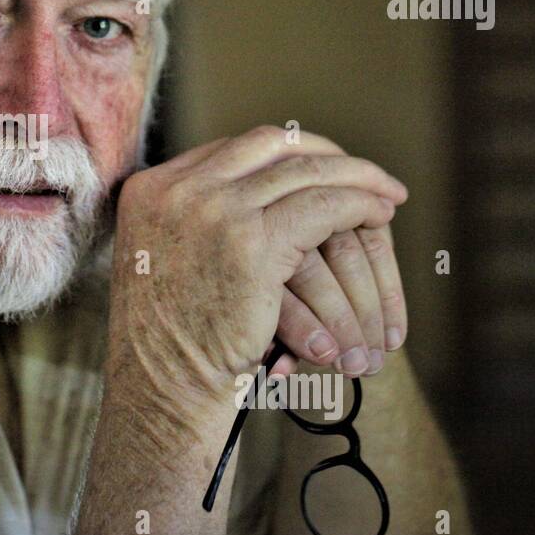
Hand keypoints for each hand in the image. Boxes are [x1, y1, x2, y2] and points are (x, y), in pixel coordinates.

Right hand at [106, 125, 407, 421]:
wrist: (162, 390)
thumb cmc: (167, 345)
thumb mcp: (162, 263)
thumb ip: (191, 224)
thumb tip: (250, 202)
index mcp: (147, 189)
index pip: (230, 149)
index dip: (284, 153)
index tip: (317, 167)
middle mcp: (177, 188)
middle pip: (269, 145)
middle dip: (324, 154)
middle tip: (363, 173)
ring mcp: (213, 209)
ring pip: (305, 172)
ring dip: (357, 179)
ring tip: (387, 195)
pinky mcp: (253, 241)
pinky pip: (325, 205)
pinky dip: (361, 205)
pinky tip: (381, 216)